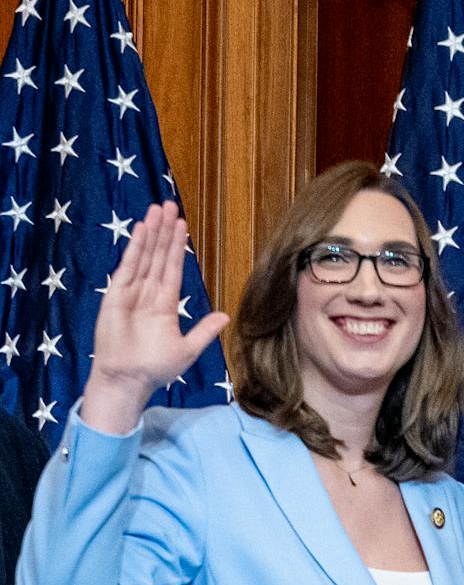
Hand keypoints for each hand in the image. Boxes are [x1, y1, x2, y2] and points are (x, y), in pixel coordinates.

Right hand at [83, 203, 228, 434]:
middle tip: (170, 204)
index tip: (182, 224)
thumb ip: (205, 331)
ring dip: (151, 232)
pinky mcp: (116, 295)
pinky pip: (128, 267)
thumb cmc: (155, 369)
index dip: (178, 246)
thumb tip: (226, 316)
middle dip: (165, 231)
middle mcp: (148, 294)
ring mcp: (131, 292)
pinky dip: (135, 248)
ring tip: (157, 209)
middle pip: (159, 255)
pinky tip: (143, 230)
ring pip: (144, 256)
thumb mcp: (188, 349)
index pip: (173, 268)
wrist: (129, 381)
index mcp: (165, 304)